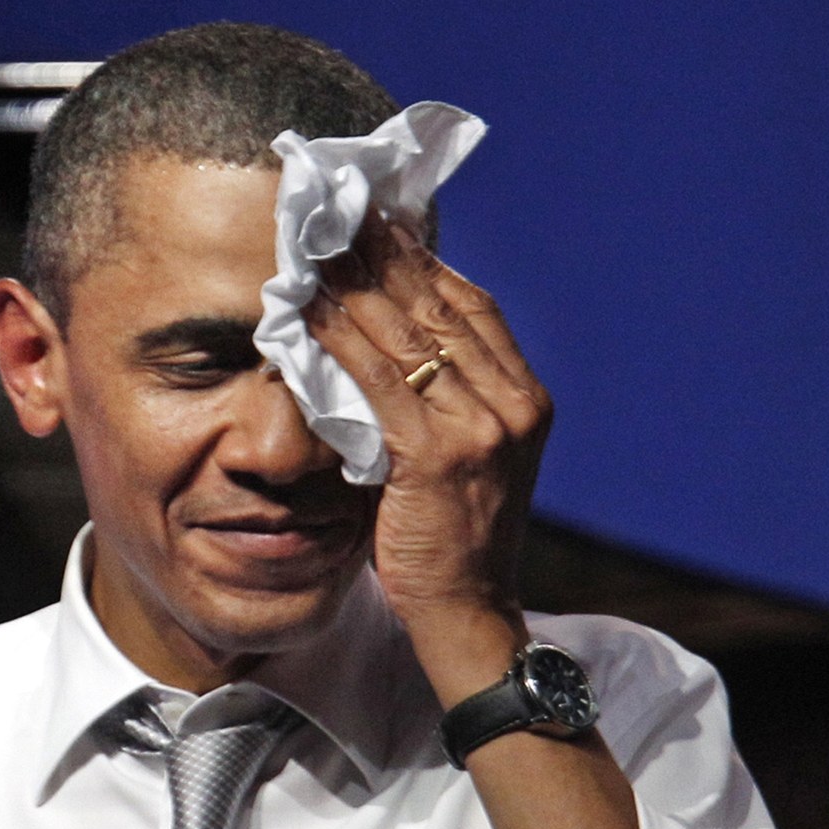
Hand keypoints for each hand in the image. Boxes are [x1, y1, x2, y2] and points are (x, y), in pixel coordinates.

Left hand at [306, 216, 553, 703]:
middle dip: (380, 257)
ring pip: (407, 336)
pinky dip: (338, 342)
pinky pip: (378, 383)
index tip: (372, 222)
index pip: (470, 304)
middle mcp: (512, 403)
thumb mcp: (461, 458)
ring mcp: (483, 428)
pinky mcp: (440, 457)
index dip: (420, 259)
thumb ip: (443, 400)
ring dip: (352, 286)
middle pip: (437, 306)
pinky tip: (304, 314)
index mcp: (524, 398)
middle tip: (329, 213)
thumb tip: (387, 335)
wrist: (469, 615)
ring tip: (308, 248)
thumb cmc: (451, 542)